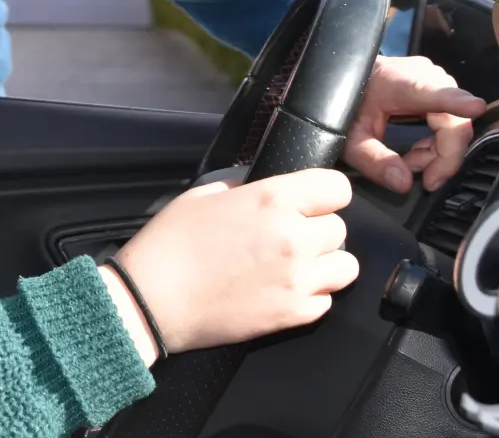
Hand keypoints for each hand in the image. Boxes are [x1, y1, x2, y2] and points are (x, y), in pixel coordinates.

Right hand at [104, 169, 357, 357]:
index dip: (324, 194)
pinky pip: (327, 300)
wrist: (152, 300)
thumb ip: (244, 184)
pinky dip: (311, 296)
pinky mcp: (294, 314)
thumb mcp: (202, 194)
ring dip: (325, 263)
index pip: (337, 187)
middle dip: (317, 229)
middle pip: (340, 228)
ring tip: (294, 265)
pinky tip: (282, 289)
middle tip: (287, 236)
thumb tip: (264, 184)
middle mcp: (294, 237)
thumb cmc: (169, 244)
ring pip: (346, 266)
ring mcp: (298, 279)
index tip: (311, 202)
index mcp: (272, 200)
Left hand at [344, 55, 487, 193]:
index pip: (432, 92)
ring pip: (456, 125)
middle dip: (441, 156)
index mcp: (398, 82)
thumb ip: (373, 160)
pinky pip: (452, 122)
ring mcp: (436, 81)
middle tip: (421, 177)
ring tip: (410, 163)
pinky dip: (438, 144)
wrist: (348, 77)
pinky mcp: (440, 89)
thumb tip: (403, 183)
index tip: (475, 107)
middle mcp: (424, 76)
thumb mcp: (350, 136)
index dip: (456, 101)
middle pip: (454, 121)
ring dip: (438, 153)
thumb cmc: (348, 102)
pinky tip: (418, 152)